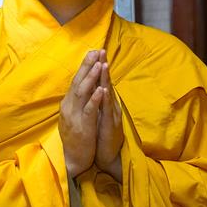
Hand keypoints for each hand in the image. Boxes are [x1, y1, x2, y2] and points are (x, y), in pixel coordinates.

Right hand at [60, 50, 105, 178]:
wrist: (72, 159)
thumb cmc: (78, 137)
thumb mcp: (77, 115)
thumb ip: (81, 101)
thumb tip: (86, 85)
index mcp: (69, 103)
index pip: (77, 80)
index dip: (85, 66)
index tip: (93, 52)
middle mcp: (69, 106)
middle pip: (78, 82)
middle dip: (88, 66)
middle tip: (96, 51)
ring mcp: (75, 116)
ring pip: (83, 93)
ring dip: (92, 78)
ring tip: (100, 64)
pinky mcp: (83, 127)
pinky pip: (89, 110)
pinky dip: (95, 99)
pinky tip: (102, 90)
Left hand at [94, 53, 123, 181]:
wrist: (107, 156)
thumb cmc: (102, 137)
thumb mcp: (98, 117)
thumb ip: (98, 103)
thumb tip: (95, 89)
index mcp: (104, 104)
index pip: (100, 83)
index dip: (97, 68)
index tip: (94, 52)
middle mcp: (109, 107)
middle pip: (105, 84)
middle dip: (102, 67)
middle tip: (101, 51)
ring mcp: (111, 116)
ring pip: (108, 95)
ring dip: (106, 80)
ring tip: (104, 64)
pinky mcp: (110, 126)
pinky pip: (106, 111)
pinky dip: (105, 100)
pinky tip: (104, 91)